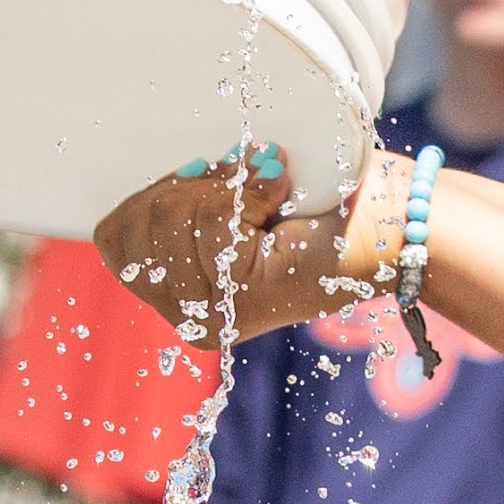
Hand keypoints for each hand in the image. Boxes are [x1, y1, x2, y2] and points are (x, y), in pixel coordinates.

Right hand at [89, 146, 408, 346]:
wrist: (390, 228)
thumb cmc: (321, 203)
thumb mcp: (232, 196)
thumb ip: (182, 201)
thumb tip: (140, 195)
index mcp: (178, 296)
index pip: (114, 234)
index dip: (161, 188)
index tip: (219, 182)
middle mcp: (188, 321)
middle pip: (142, 222)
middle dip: (196, 186)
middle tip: (256, 190)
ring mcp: (212, 318)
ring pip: (174, 218)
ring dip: (223, 189)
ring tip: (269, 198)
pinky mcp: (241, 305)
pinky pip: (209, 223)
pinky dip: (242, 195)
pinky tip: (277, 205)